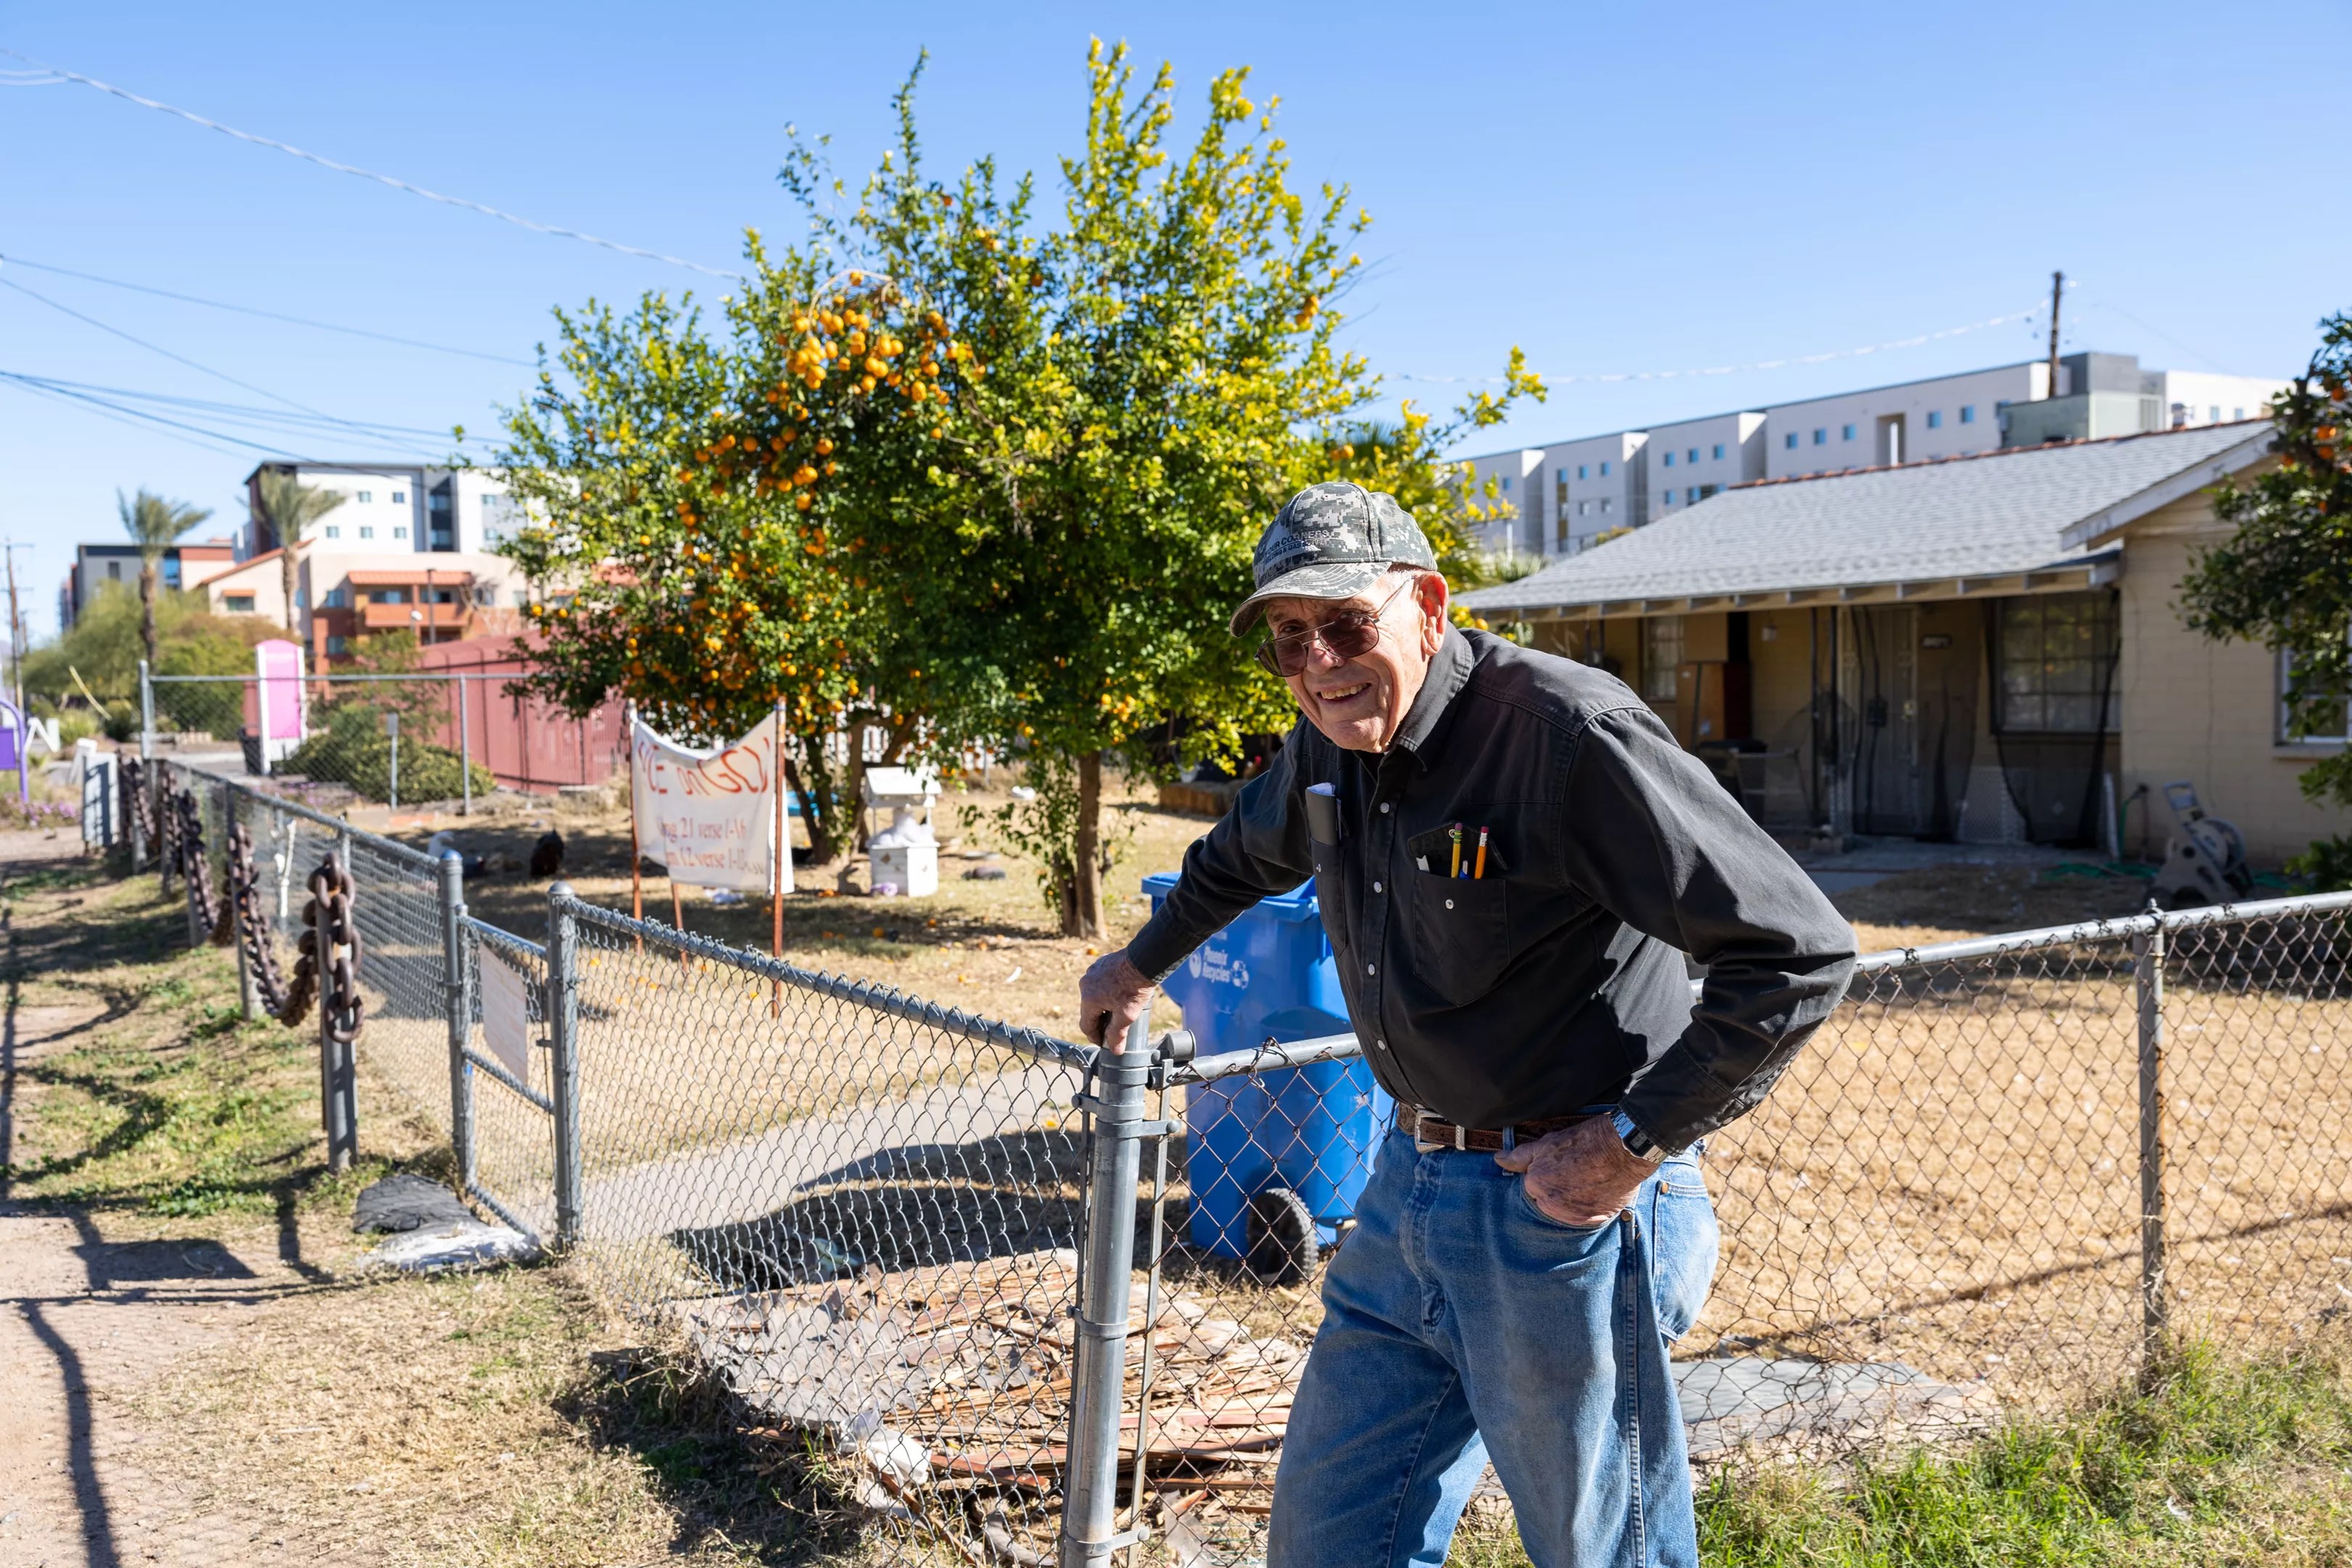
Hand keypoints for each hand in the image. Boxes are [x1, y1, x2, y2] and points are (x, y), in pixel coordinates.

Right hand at [1077, 948, 1153, 1051]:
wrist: (1143, 960)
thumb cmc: (1135, 987)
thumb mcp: (1127, 1015)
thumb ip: (1117, 1034)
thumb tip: (1114, 1051)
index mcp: (1089, 999)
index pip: (1086, 1025)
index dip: (1095, 1037)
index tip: (1103, 1042)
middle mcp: (1085, 984)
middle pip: (1089, 1010)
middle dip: (1100, 1020)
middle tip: (1112, 1028)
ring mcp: (1092, 972)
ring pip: (1094, 995)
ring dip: (1103, 1004)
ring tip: (1117, 1009)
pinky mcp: (1100, 964)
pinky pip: (1099, 982)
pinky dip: (1106, 990)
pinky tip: (1118, 993)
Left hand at [1493, 1116, 1655, 1226]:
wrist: (1620, 1148)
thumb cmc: (1583, 1142)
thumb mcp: (1546, 1144)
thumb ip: (1519, 1157)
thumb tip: (1498, 1160)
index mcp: (1535, 1187)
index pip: (1533, 1188)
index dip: (1547, 1176)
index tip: (1560, 1167)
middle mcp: (1551, 1206)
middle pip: (1548, 1202)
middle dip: (1558, 1191)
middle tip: (1575, 1173)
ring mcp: (1573, 1216)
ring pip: (1566, 1211)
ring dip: (1573, 1201)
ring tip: (1587, 1181)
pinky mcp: (1593, 1221)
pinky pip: (1585, 1218)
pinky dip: (1589, 1208)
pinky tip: (1597, 1191)